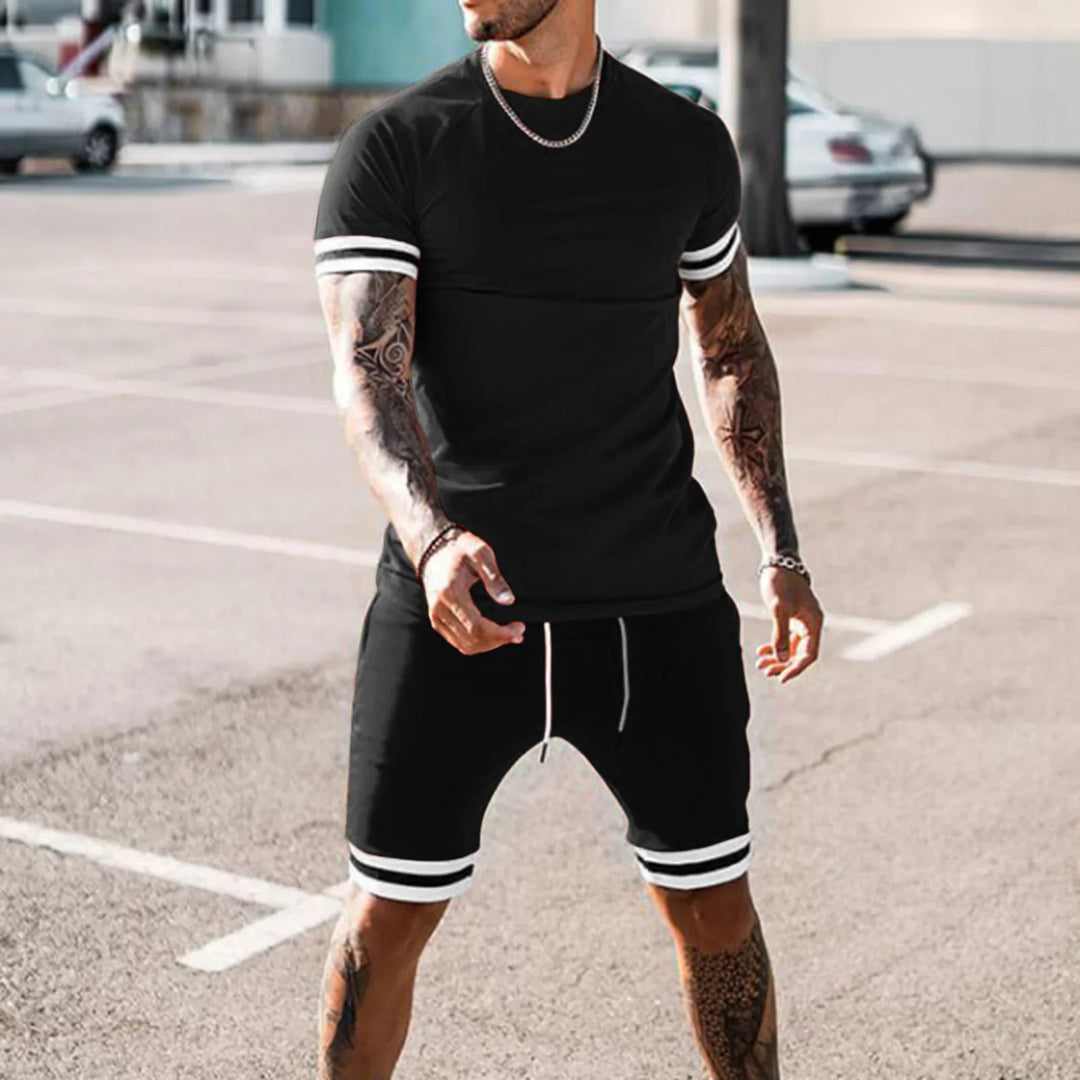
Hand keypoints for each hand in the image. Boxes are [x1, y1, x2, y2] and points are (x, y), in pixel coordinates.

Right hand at [421, 530, 524, 654]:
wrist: (433, 548)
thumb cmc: (460, 548)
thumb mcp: (480, 553)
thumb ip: (494, 577)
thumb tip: (509, 601)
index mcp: (450, 593)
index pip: (477, 627)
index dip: (501, 633)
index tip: (520, 627)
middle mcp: (439, 609)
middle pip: (473, 640)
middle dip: (499, 640)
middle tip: (519, 631)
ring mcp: (436, 617)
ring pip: (466, 645)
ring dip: (490, 644)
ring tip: (511, 635)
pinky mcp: (437, 621)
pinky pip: (459, 642)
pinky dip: (479, 643)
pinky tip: (495, 636)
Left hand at [755, 567, 822, 683]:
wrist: (778, 563)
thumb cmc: (781, 583)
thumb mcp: (779, 609)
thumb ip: (780, 634)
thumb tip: (782, 658)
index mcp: (814, 623)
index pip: (809, 655)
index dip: (796, 668)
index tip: (782, 678)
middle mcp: (810, 625)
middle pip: (800, 655)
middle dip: (783, 665)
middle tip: (766, 672)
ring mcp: (801, 623)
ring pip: (791, 649)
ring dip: (777, 658)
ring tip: (761, 665)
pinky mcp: (791, 620)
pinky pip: (785, 640)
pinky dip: (774, 647)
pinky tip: (762, 652)